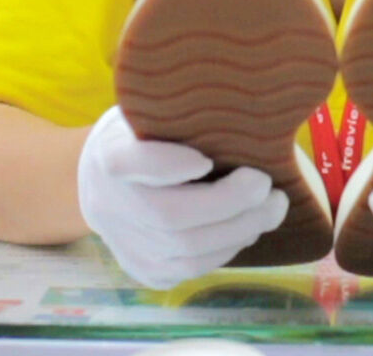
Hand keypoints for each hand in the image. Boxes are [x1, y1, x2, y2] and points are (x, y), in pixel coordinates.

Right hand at [77, 106, 287, 288]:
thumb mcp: (154, 109)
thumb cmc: (147, 131)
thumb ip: (183, 113)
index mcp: (109, 153)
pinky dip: (225, 250)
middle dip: (230, 204)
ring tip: (271, 208)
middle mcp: (108, 202)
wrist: (100, 178)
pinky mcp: (139, 268)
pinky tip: (247, 228)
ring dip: (239, 231)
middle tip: (269, 188)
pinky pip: (188, 269)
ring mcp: (122, 242)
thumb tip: (246, 102)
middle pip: (170, 215)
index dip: (168, 165)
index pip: (130, 162)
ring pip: (185, 250)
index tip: (206, 159)